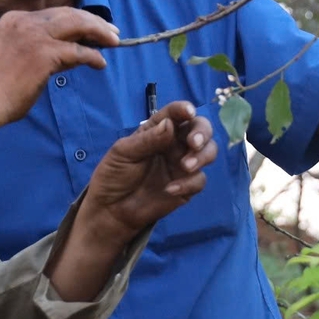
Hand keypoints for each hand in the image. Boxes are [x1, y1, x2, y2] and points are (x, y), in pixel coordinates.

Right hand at [0, 7, 117, 135]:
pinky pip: (78, 52)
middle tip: (112, 32)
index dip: (78, 18)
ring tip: (113, 42)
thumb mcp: (16, 51)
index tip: (94, 26)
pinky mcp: (45, 53)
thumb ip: (40, 43)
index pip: (55, 13)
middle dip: (94, 22)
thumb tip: (74, 47)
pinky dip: (93, 56)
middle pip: (70, 13)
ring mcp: (36, 35)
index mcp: (15, 18)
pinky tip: (99, 63)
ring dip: (99, 32)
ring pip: (78, 25)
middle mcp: (26, 21)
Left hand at [79, 100, 215, 238]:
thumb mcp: (123, 153)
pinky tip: (170, 189)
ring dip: (203, 156)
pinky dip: (188, 183)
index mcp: (157, 130)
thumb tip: (170, 124)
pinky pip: (198, 180)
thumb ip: (147, 140)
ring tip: (186, 166)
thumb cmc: (114, 175)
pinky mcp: (187, 187)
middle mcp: (174, 144)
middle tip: (194, 143)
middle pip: (200, 129)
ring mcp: (182, 165)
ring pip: (208, 152)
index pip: (175, 114)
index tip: (188, 112)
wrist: (111, 209)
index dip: (184, 109)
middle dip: (202, 132)